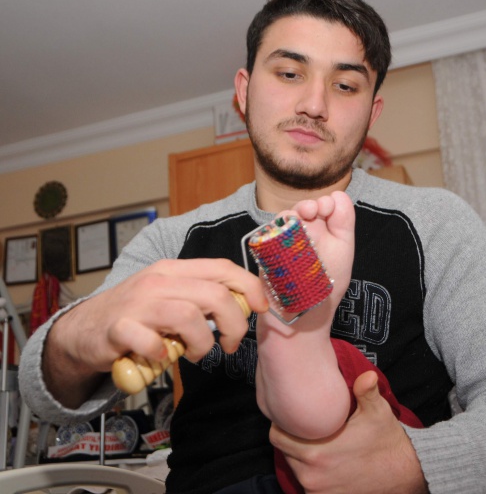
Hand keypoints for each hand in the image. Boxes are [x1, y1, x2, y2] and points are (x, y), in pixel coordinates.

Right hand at [43, 258, 267, 406]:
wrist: (83, 329)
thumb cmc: (138, 315)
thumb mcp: (171, 295)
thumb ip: (201, 297)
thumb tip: (243, 307)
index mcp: (175, 269)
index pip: (223, 267)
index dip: (250, 286)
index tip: (262, 308)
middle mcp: (158, 280)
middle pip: (215, 295)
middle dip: (234, 324)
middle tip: (230, 344)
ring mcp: (137, 303)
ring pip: (189, 317)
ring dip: (202, 343)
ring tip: (195, 353)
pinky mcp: (118, 328)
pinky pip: (153, 343)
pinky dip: (163, 355)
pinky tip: (160, 358)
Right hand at [258, 191, 355, 335]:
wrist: (304, 315)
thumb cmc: (325, 285)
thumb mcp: (343, 250)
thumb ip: (344, 221)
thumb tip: (337, 194)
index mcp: (323, 231)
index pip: (323, 207)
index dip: (327, 203)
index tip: (329, 209)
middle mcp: (304, 234)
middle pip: (302, 209)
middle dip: (308, 204)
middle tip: (313, 210)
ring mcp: (285, 242)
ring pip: (284, 218)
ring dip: (292, 213)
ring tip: (301, 218)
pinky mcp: (268, 252)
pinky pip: (268, 234)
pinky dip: (276, 229)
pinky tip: (285, 232)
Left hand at [269, 370, 427, 492]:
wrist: (407, 474)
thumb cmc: (387, 441)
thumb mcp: (377, 412)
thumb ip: (366, 391)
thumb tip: (366, 375)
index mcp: (317, 452)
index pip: (278, 436)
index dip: (282, 424)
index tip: (295, 415)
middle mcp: (312, 475)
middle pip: (284, 451)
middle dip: (293, 438)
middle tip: (309, 426)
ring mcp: (318, 490)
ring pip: (295, 467)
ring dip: (302, 456)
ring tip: (319, 441)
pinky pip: (308, 483)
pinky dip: (312, 472)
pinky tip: (327, 460)